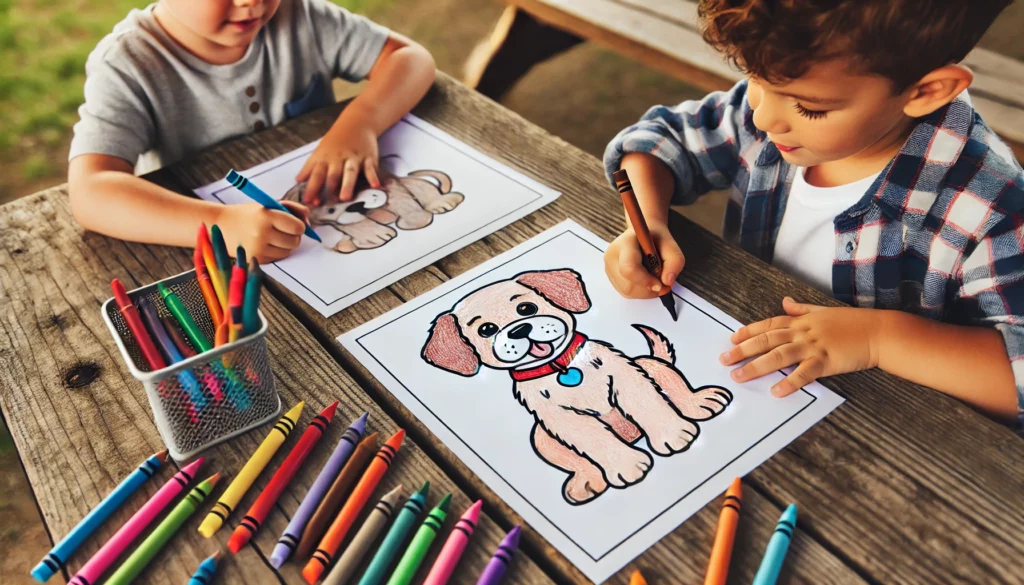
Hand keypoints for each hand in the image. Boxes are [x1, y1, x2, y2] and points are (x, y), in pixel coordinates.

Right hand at [216, 201, 309, 262]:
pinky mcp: (256, 259)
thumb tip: (309, 223)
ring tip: (273, 236)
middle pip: (295, 241)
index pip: (298, 227)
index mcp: (266, 216)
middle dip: (293, 236)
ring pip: (288, 251)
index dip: (299, 226)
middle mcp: (262, 233)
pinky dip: (276, 251)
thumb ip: (293, 209)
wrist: (220, 225)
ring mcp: (258, 248)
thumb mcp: (269, 205)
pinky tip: (265, 243)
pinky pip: (277, 258)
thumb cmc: (249, 214)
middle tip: (282, 230)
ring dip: (285, 245)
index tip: (293, 223)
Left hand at [296, 115, 380, 204]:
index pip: (316, 175)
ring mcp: (354, 158)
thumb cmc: (335, 142)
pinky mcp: (368, 158)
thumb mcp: (320, 152)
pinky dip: (373, 177)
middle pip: (333, 175)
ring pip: (350, 172)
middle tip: (326, 204)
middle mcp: (338, 159)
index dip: (312, 188)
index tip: (307, 201)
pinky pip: (371, 168)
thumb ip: (310, 167)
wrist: (356, 123)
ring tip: (345, 198)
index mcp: (325, 159)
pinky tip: (376, 186)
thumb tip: (297, 180)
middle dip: (329, 188)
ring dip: (347, 185)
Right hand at [604, 225, 684, 298]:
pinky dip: (640, 292)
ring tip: (654, 279)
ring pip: (627, 291)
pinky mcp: (611, 277)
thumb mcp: (672, 247)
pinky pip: (625, 292)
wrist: (644, 235)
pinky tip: (646, 281)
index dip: (645, 280)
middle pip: (628, 285)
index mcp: (625, 243)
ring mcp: (609, 267)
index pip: (629, 268)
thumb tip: (667, 282)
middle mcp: (612, 256)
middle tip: (662, 283)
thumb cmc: (656, 240)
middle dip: (648, 289)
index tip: (661, 284)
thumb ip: (674, 263)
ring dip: (645, 292)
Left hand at [720, 297, 882, 395]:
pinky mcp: (826, 361)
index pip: (768, 325)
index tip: (731, 338)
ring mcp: (813, 346)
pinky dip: (789, 383)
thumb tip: (785, 302)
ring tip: (739, 377)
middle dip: (742, 350)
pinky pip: (804, 373)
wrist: (879, 332)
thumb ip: (802, 309)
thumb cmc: (853, 323)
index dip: (748, 331)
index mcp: (801, 321)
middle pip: (766, 340)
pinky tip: (776, 392)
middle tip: (724, 359)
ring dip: (756, 367)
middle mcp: (802, 332)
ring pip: (778, 356)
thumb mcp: (823, 311)